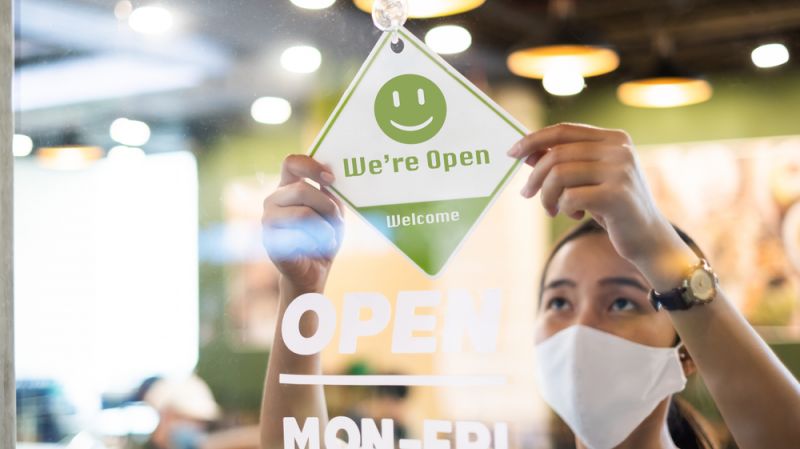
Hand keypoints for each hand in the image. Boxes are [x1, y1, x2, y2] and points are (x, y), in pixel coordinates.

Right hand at [262, 155, 343, 291]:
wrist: (313, 271)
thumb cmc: (323, 238)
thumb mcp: (332, 212)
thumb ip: (330, 193)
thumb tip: (330, 176)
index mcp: (288, 188)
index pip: (292, 163)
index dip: (311, 166)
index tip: (331, 179)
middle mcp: (273, 200)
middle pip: (302, 190)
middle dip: (327, 207)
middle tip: (337, 221)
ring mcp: (267, 219)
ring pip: (303, 213)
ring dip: (325, 228)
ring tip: (329, 238)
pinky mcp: (269, 240)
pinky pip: (299, 236)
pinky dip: (316, 243)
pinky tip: (316, 249)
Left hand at [508, 123, 681, 267]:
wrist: (648, 238)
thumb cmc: (613, 206)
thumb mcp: (588, 179)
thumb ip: (563, 162)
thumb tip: (525, 151)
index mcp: (615, 138)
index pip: (564, 130)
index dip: (533, 139)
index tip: (511, 152)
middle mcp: (620, 149)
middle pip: (557, 154)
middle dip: (535, 176)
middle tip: (526, 193)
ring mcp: (620, 171)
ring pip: (559, 175)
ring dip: (547, 196)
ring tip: (552, 209)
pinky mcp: (616, 195)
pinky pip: (569, 197)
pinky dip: (563, 208)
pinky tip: (576, 215)